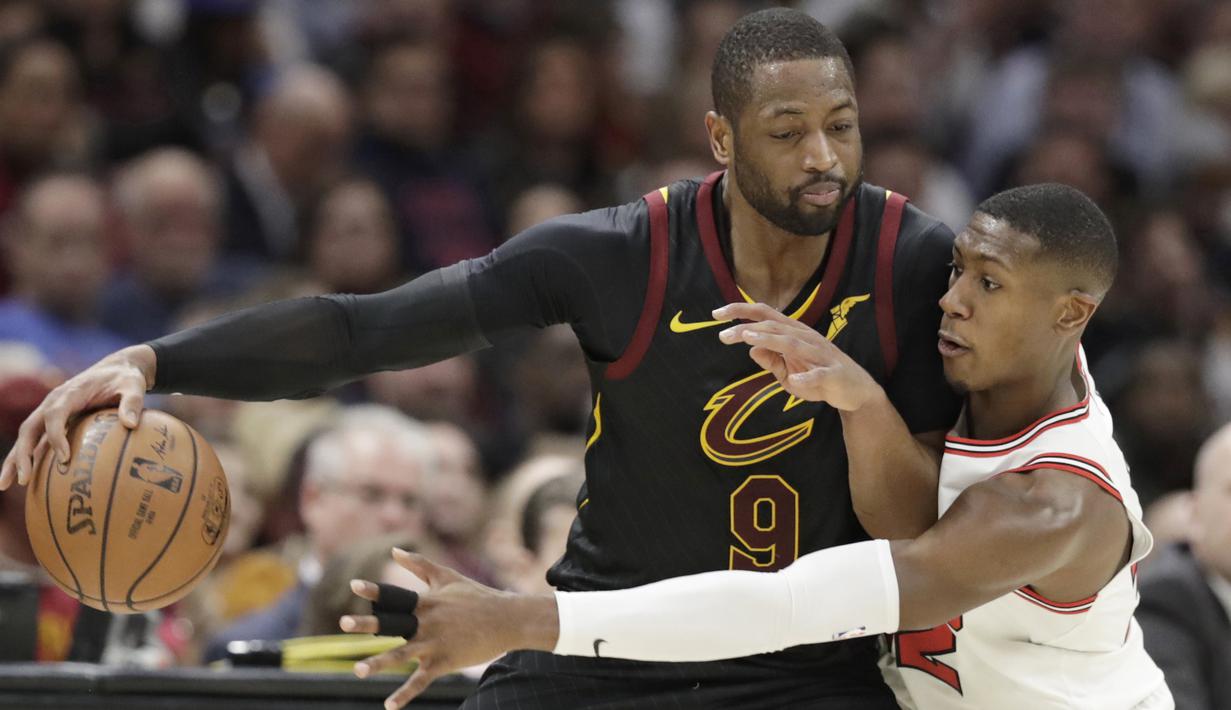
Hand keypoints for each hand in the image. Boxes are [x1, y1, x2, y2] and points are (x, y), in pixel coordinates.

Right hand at [0, 345, 154, 489]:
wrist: (116, 369)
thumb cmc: (125, 379)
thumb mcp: (133, 386)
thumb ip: (132, 402)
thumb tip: (131, 424)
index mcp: (70, 393)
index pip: (55, 414)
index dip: (56, 435)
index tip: (64, 458)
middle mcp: (52, 403)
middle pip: (29, 428)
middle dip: (22, 453)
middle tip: (23, 479)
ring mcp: (49, 412)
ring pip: (26, 437)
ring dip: (15, 459)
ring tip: (5, 485)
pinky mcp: (52, 422)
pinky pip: (36, 441)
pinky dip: (28, 459)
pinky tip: (25, 481)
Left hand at [340, 548, 557, 709]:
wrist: (507, 620)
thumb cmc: (476, 596)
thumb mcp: (447, 577)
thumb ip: (419, 564)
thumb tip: (394, 550)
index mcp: (427, 602)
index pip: (396, 595)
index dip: (375, 590)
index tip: (354, 585)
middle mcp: (428, 622)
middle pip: (393, 623)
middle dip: (368, 624)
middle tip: (342, 623)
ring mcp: (435, 644)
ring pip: (403, 654)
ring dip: (380, 663)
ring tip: (358, 670)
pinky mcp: (444, 663)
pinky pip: (421, 681)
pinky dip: (406, 694)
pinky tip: (389, 706)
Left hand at [713, 302, 880, 411]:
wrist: (855, 392)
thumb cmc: (818, 377)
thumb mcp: (788, 371)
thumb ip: (770, 360)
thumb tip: (750, 349)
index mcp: (793, 333)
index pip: (765, 316)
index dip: (741, 311)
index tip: (716, 314)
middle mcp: (806, 338)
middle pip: (774, 327)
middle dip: (747, 329)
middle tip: (723, 335)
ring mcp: (820, 355)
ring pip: (793, 343)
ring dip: (770, 340)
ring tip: (748, 339)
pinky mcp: (833, 374)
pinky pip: (819, 374)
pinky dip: (807, 377)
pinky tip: (794, 381)